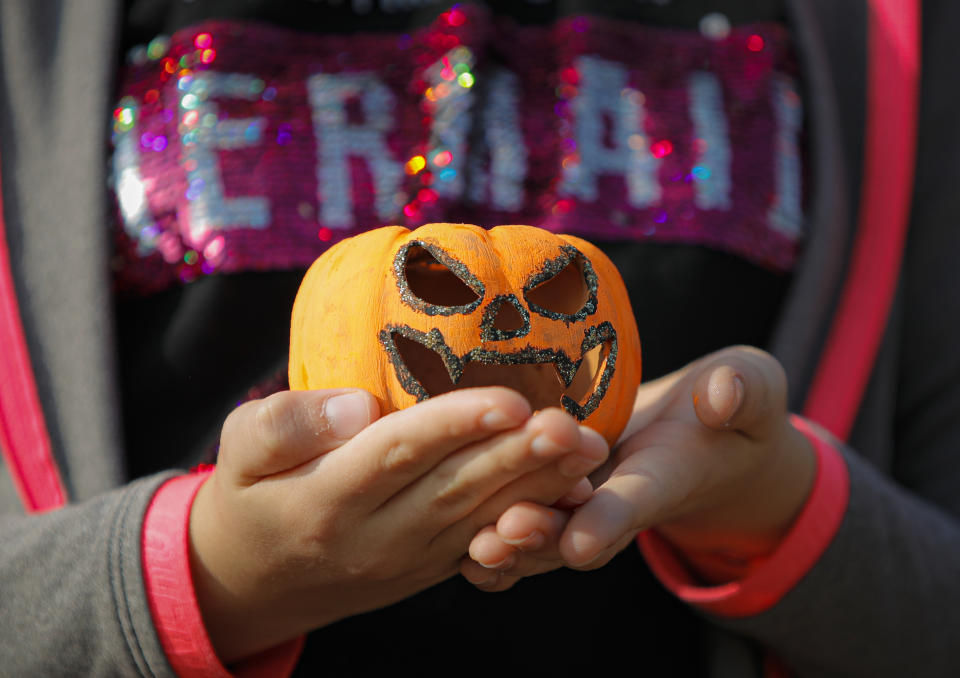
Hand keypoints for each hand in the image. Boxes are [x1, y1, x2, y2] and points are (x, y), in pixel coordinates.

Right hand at [188, 387, 607, 661]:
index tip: (510, 397)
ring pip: (481, 518)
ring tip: (590, 452)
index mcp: (326, 500)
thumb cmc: (246, 495)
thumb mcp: (236, 452)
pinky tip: (572, 489)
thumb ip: (287, 424)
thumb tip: (357, 405)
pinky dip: (532, 516)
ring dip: (539, 486)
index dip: (455, 425)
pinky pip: (486, 541)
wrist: (250, 582)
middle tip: (573, 424)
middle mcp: (375, 537)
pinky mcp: (429, 565)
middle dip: (519, 456)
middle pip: (456, 489)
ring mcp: (408, 558)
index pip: (398, 454)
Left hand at [462, 346, 814, 589]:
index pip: (635, 502)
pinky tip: (449, 541)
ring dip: (506, 544)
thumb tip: (722, 395)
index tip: (580, 540)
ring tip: (474, 546)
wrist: (703, 440)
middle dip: (540, 538)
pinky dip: (486, 534)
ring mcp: (581, 503)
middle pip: (574, 531)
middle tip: (503, 534)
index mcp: (664, 478)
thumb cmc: (729, 406)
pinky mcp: (552, 492)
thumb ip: (743, 392)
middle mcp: (615, 502)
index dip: (608, 521)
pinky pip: (517, 519)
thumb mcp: (751, 389)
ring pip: (541, 535)